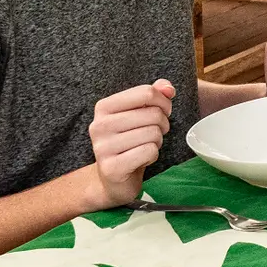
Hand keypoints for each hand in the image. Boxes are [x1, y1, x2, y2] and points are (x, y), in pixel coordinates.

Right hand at [86, 79, 174, 208]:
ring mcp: (103, 147)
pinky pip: (149, 151)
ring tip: (145, 146)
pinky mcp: (112, 168)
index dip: (163, 102)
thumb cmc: (130, 141)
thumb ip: (154, 95)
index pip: (146, 92)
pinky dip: (153, 156)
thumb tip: (167, 88)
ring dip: (157, 142)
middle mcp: (99, 125)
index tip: (162, 112)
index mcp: (104, 107)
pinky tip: (141, 159)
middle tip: (155, 133)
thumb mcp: (139, 114)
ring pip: (153, 133)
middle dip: (162, 124)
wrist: (113, 179)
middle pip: (153, 114)